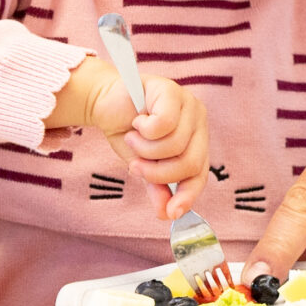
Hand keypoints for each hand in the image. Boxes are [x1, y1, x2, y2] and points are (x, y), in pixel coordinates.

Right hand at [64, 61, 210, 220]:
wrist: (106, 103)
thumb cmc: (128, 132)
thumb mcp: (142, 164)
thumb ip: (156, 186)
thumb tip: (166, 214)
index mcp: (195, 140)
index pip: (200, 173)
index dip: (188, 195)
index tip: (171, 214)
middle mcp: (198, 122)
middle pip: (190, 163)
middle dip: (157, 172)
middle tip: (135, 166)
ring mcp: (189, 104)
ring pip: (175, 145)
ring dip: (145, 150)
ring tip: (133, 139)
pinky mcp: (173, 92)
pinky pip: (164, 124)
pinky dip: (144, 130)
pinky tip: (137, 121)